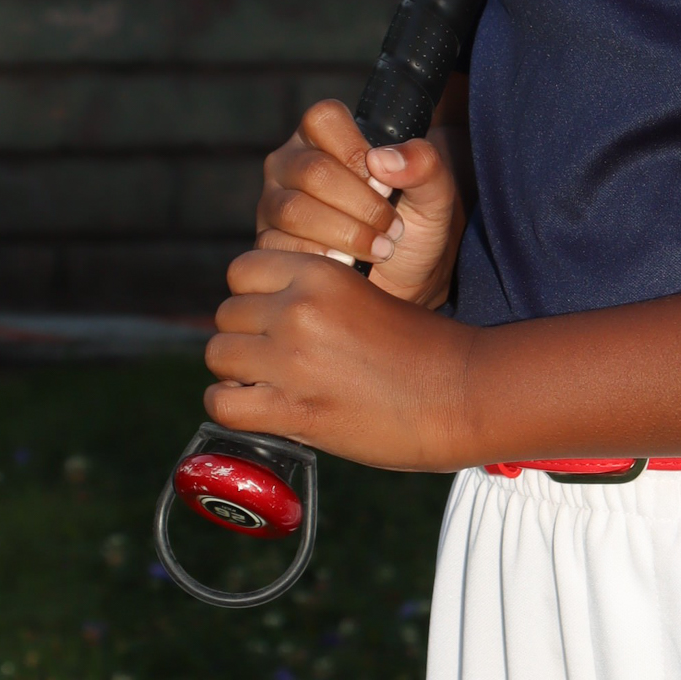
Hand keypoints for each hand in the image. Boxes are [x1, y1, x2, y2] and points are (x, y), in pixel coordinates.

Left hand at [205, 246, 474, 470]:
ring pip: (218, 355)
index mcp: (320, 273)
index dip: (252, 295)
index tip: (272, 316)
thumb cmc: (422, 348)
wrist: (462, 393)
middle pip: (226, 315)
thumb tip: (260, 315)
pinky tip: (257, 409)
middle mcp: (299, 310)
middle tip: (275, 358)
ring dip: (237, 372)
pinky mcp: (293, 409)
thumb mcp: (364, 296)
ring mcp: (292, 360)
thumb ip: (313, 298)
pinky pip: (223, 404)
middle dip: (244, 336)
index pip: (242, 270)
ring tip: (268, 383)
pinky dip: (232, 408)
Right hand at [255, 99, 466, 309]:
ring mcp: (274, 202)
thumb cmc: (415, 227)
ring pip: (295, 211)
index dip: (357, 152)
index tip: (387, 185)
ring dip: (346, 235)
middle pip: (313, 171)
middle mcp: (291, 162)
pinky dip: (324, 259)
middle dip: (362, 206)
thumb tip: (383, 160)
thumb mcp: (435, 193)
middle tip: (392, 228)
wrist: (404, 281)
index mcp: (326, 135)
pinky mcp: (267, 242)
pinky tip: (349, 266)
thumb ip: (425, 165)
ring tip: (379, 249)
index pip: (324, 118)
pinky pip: (282, 248)